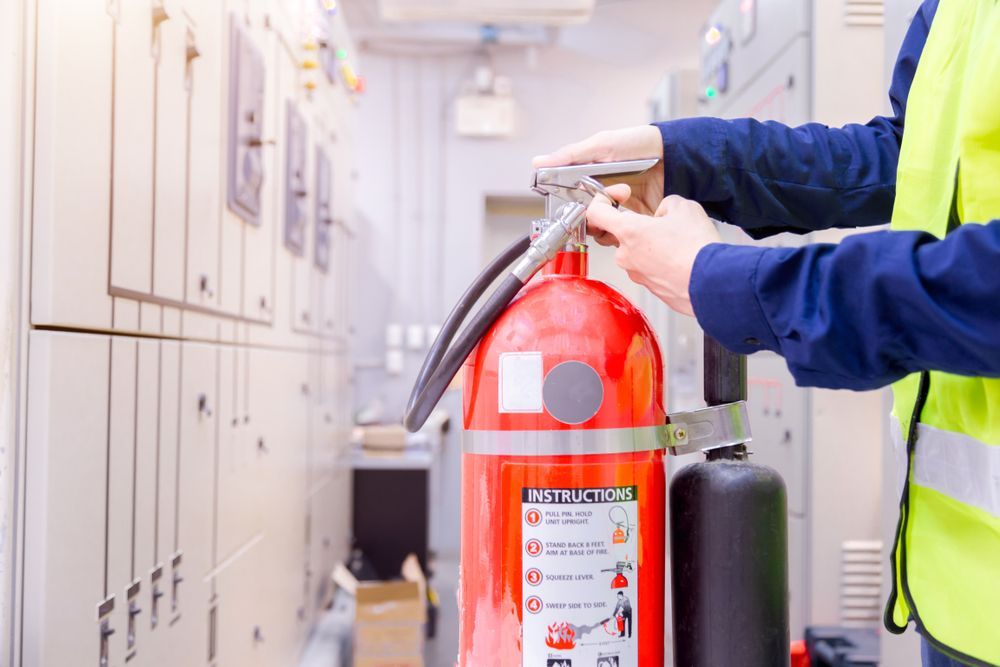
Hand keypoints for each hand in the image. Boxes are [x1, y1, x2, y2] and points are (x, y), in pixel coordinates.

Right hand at [533, 126, 664, 217]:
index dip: (571, 206)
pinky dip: (624, 226)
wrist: (673, 154)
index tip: (575, 203)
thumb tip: (538, 163)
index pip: (571, 201)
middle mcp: (602, 197)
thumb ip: (569, 157)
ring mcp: (620, 209)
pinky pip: (623, 232)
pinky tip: (632, 208)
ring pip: (603, 228)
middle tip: (602, 198)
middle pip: (585, 219)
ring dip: (609, 219)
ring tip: (622, 195)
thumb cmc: (639, 144)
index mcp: (589, 180)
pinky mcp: (637, 219)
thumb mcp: (601, 146)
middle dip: (591, 214)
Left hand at [587, 195, 720, 316]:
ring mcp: (637, 275)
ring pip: (636, 253)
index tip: (618, 198)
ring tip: (677, 244)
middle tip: (661, 224)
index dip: (604, 201)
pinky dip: (661, 263)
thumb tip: (663, 215)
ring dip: (652, 246)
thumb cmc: (697, 249)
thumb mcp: (684, 207)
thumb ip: (666, 205)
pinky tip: (680, 259)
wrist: (712, 283)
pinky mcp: (650, 289)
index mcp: (628, 231)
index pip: (596, 213)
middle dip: (639, 227)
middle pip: (620, 235)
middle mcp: (626, 256)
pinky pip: (649, 269)